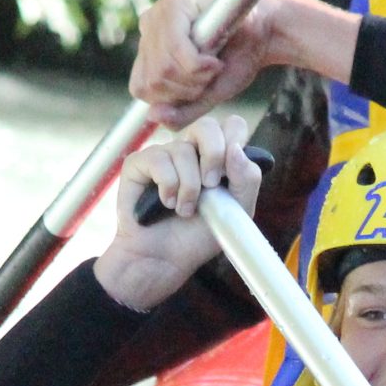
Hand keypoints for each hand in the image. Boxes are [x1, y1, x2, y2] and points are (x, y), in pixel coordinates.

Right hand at [92, 113, 260, 311]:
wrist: (165, 259)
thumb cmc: (198, 236)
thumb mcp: (236, 212)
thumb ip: (246, 180)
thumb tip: (236, 149)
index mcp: (217, 157)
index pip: (232, 126)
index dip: (235, 141)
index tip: (230, 172)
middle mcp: (191, 151)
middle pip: (207, 126)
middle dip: (214, 155)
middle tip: (211, 185)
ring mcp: (164, 155)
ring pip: (184, 149)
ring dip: (190, 186)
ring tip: (185, 210)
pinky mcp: (139, 164)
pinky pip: (159, 159)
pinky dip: (168, 186)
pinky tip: (166, 203)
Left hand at [131, 0, 361, 125]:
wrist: (265, 35)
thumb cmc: (234, 63)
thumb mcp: (205, 96)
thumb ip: (179, 112)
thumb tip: (153, 115)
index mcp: (148, 49)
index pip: (141, 88)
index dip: (173, 97)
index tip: (200, 85)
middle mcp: (148, 26)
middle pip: (153, 79)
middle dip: (187, 88)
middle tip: (210, 74)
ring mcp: (160, 11)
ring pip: (163, 68)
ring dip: (196, 77)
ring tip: (213, 64)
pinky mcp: (175, 0)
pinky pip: (177, 51)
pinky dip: (200, 65)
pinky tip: (214, 57)